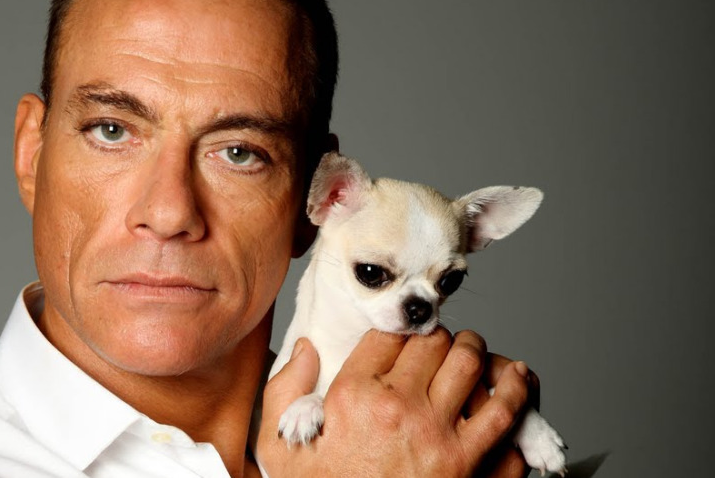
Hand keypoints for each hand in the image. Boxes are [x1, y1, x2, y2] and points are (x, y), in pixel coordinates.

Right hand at [257, 328, 530, 476]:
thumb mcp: (281, 448)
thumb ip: (284, 391)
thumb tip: (305, 349)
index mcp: (354, 399)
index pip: (388, 337)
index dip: (397, 332)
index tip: (401, 342)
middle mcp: (401, 410)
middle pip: (436, 343)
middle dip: (441, 337)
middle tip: (442, 343)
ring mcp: (441, 438)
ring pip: (477, 369)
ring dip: (481, 356)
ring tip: (479, 356)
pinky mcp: (472, 467)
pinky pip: (508, 418)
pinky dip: (516, 397)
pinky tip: (514, 389)